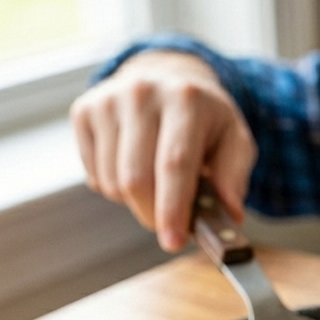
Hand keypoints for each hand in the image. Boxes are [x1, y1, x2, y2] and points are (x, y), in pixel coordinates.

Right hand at [70, 50, 257, 251]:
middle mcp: (142, 93)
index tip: (173, 242)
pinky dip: (116, 189)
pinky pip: (96, 176)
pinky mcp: (84, 111)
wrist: (166, 77)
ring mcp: (108, 100)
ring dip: (136, 202)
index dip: (172, 209)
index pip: (174, 164)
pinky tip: (135, 168)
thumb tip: (230, 215)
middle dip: (153, 216)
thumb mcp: (235, 140)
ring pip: (113, 183)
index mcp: (186, 99)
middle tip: (171, 225)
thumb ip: (234, 178)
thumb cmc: (205, 119)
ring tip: (158, 184)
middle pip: (136, 179)